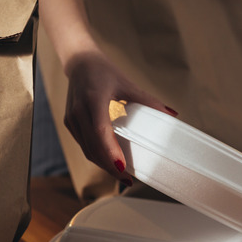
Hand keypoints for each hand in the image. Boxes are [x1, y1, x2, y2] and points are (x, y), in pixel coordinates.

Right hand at [63, 50, 176, 184]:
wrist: (79, 63)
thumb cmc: (104, 72)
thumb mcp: (127, 83)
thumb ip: (148, 100)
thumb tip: (171, 114)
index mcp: (93, 100)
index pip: (100, 131)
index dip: (110, 151)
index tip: (122, 166)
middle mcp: (79, 112)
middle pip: (93, 147)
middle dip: (109, 166)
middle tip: (128, 179)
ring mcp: (72, 119)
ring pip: (87, 150)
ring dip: (103, 165)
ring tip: (122, 174)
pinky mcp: (69, 124)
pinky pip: (83, 145)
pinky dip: (96, 156)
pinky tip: (109, 162)